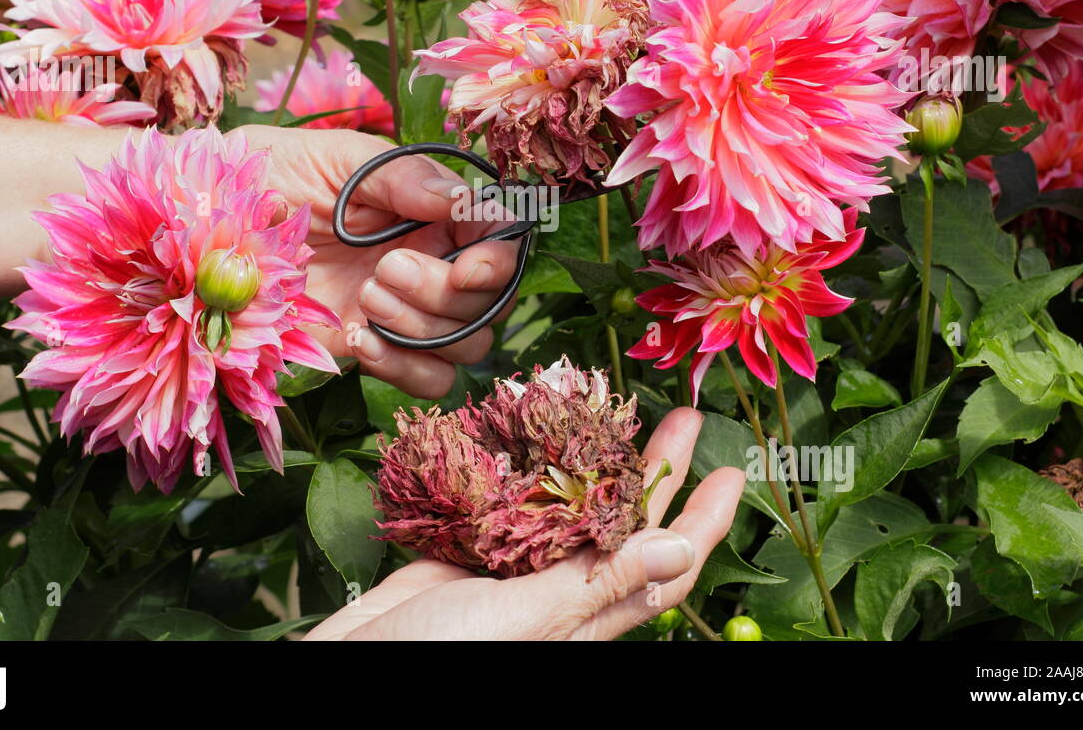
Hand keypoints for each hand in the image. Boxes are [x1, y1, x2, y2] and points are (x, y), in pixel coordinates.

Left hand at [242, 125, 520, 398]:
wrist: (217, 219)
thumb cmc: (280, 170)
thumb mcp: (342, 160)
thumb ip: (404, 178)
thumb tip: (459, 199)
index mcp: (437, 210)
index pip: (501, 239)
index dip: (499, 260)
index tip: (470, 268)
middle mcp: (435, 260)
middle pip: (490, 301)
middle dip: (444, 292)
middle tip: (385, 269)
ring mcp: (408, 309)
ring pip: (466, 343)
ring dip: (423, 329)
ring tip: (366, 298)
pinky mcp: (377, 346)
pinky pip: (428, 378)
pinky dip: (404, 367)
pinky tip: (361, 339)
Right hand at [303, 407, 744, 640]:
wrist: (348, 669)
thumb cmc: (438, 657)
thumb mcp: (527, 620)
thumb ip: (598, 583)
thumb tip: (682, 549)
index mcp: (586, 614)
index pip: (666, 565)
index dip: (704, 521)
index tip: (734, 474)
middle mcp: (559, 590)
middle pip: (626, 523)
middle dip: (659, 469)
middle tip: (685, 418)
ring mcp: (513, 569)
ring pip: (570, 507)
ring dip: (597, 461)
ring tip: (616, 413)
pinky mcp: (468, 551)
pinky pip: (510, 504)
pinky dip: (526, 469)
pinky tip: (533, 436)